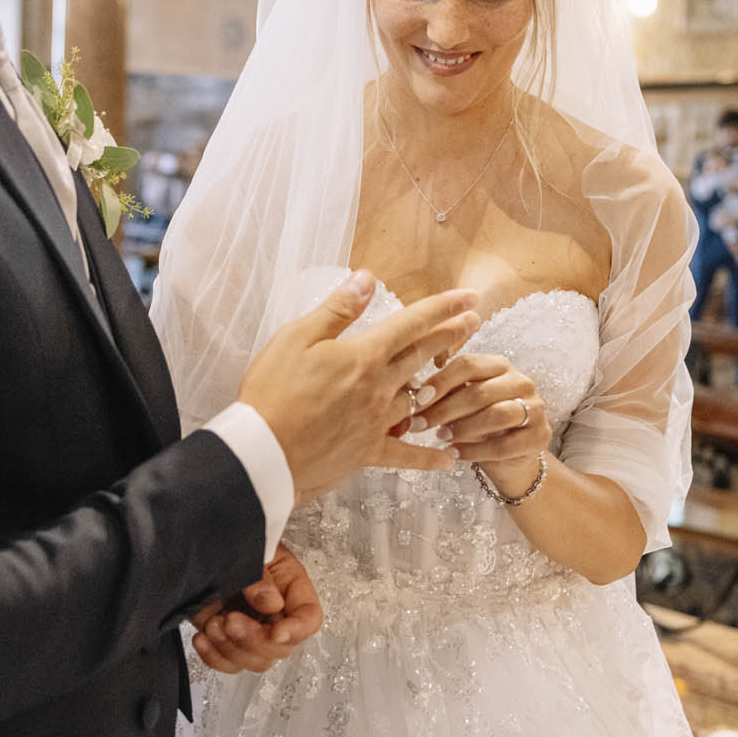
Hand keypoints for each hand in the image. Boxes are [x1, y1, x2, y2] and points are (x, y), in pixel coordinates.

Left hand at [191, 545, 323, 674]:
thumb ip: (261, 576)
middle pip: (281, 647)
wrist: (202, 544)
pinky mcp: (227, 639)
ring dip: (232, 649)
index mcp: (290, 587)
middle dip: (254, 640)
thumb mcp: (251, 549)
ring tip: (212, 624)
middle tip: (230, 619)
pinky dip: (214, 657)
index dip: (297, 630)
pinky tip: (202, 638)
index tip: (276, 633)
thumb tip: (272, 604)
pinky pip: (229, 663)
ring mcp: (252, 628)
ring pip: (256, 661)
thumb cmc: (232, 538)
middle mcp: (276, 613)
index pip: (309, 618)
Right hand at [237, 272, 478, 499]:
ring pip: (421, 399)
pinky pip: (407, 454)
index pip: (413, 323)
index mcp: (365, 355)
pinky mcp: (368, 451)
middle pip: (425, 356)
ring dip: (442, 386)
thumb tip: (367, 279)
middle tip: (474, 322)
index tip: (469, 297)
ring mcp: (377, 421)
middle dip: (451, 335)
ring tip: (456, 376)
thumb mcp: (298, 337)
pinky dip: (430, 456)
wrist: (263, 451)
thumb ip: (338, 309)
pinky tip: (450, 457)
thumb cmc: (273, 391)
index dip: (444, 307)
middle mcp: (379, 387)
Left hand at [413, 353, 550, 495]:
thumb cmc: (478, 422)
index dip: (441, 381)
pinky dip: (476, 452)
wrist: (510, 457)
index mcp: (499, 365)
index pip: (468, 364)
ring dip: (464, 428)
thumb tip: (411, 394)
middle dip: (445, 410)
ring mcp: (536, 408)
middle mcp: (521, 381)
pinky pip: (506, 445)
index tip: (418, 399)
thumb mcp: (460, 403)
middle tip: (419, 425)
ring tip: (441, 437)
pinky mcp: (541, 436)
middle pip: (480, 391)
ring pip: (498, 415)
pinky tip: (455, 454)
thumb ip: (444, 394)